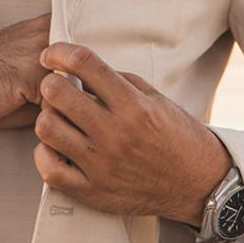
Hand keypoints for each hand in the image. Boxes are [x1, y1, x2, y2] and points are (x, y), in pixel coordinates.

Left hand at [33, 42, 231, 222]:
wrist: (199, 184)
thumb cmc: (177, 138)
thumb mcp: (156, 98)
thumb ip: (118, 80)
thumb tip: (80, 67)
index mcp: (134, 106)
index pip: (84, 64)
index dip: (60, 51)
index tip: (53, 53)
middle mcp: (116, 134)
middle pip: (57, 93)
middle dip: (51, 81)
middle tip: (55, 85)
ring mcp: (103, 166)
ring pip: (47, 128)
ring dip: (47, 116)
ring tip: (59, 116)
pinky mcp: (95, 192)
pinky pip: (50, 170)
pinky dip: (44, 153)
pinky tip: (56, 146)